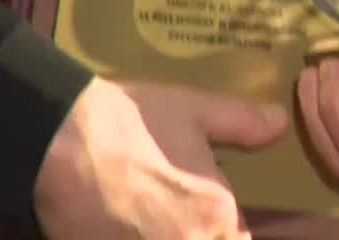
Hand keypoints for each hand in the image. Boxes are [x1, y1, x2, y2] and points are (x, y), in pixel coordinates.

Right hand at [33, 77, 288, 239]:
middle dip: (197, 233)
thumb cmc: (129, 123)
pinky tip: (127, 228)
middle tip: (173, 216)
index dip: (228, 232)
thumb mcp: (191, 111)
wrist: (60, 138)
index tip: (213, 220)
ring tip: (150, 220)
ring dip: (165, 234)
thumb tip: (278, 124)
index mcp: (217, 216)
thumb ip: (240, 124)